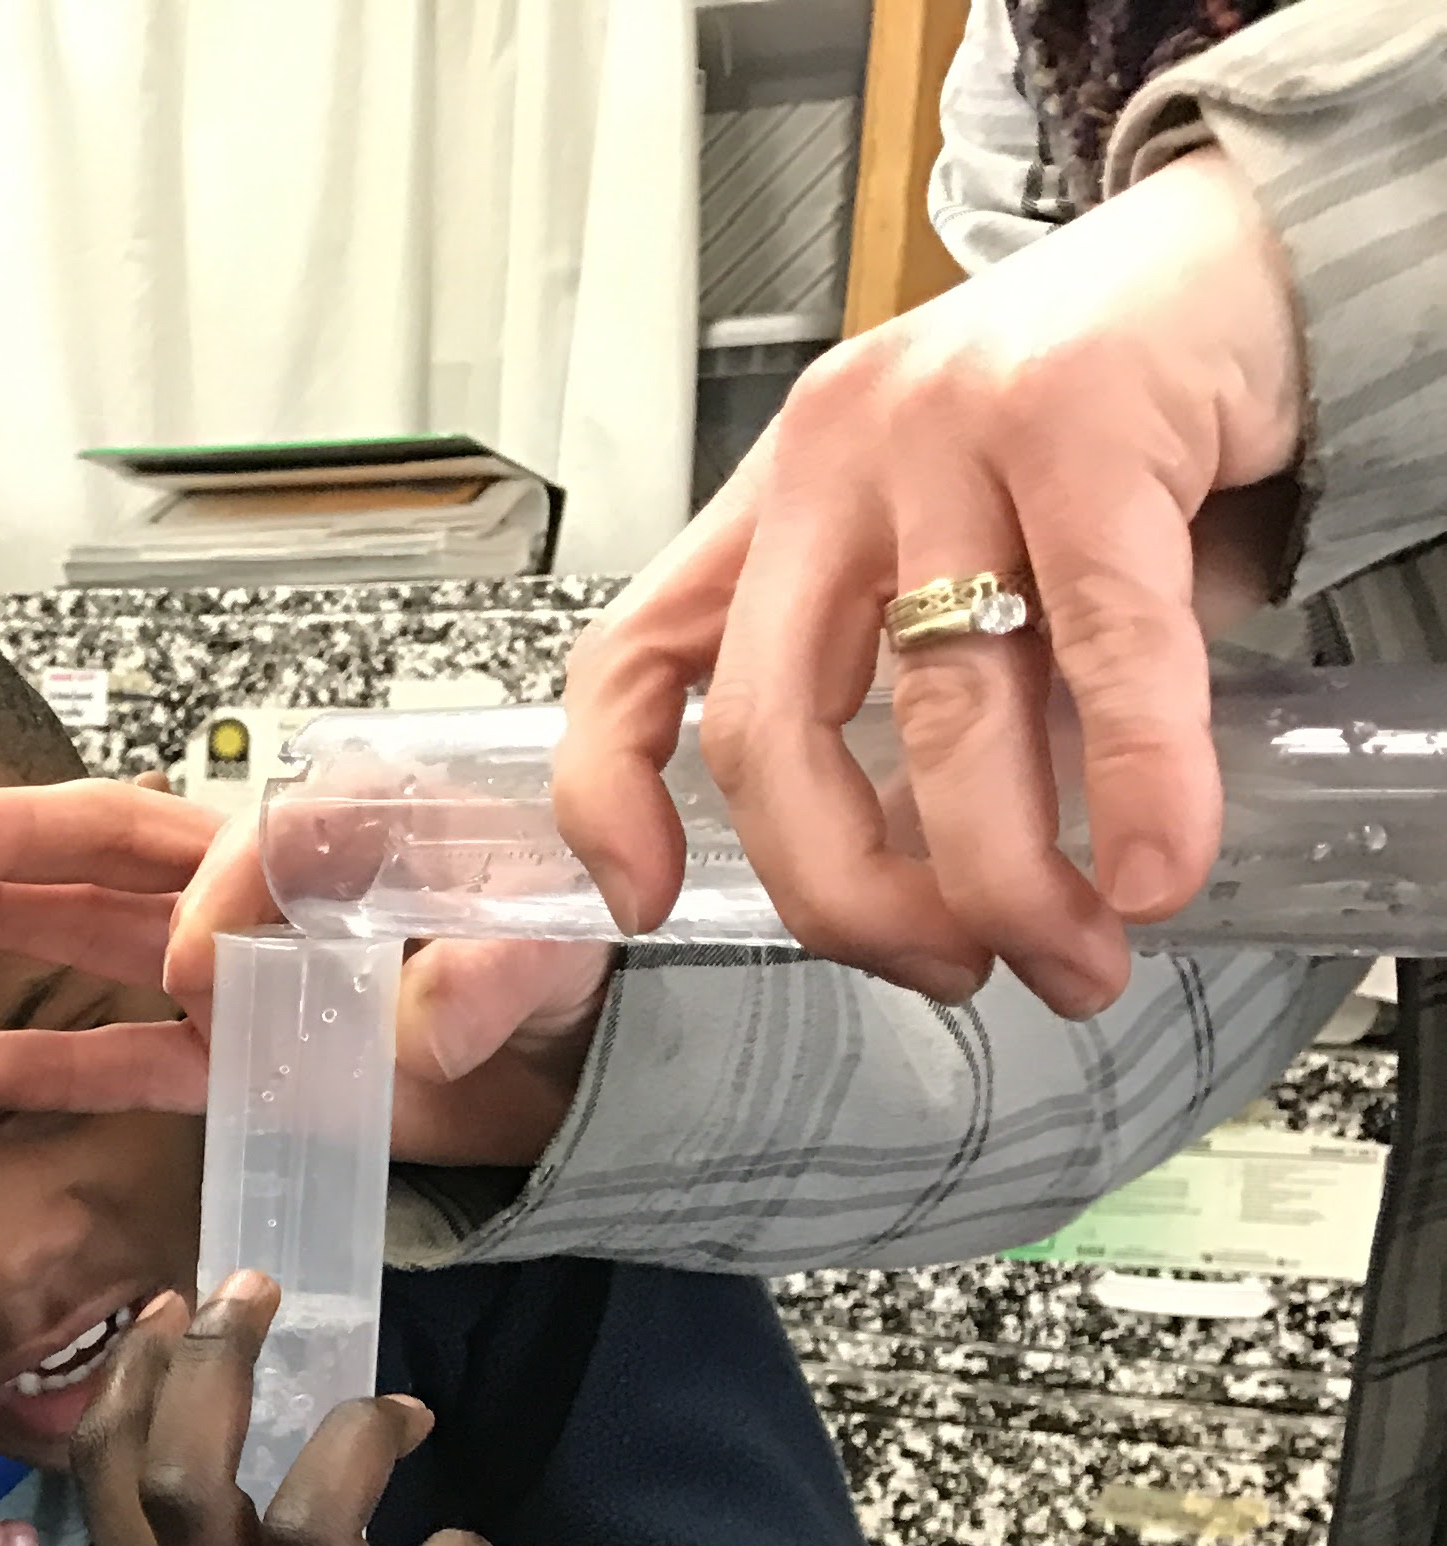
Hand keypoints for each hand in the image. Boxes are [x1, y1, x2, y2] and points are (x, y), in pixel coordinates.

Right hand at [0, 786, 607, 1166]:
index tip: (198, 968)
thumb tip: (432, 1006)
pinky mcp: (236, 1056)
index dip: (212, 898)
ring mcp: (243, 972)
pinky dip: (54, 1060)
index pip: (253, 843)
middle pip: (124, 843)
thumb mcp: (558, 955)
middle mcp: (275, 890)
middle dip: (13, 841)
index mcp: (350, 837)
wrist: (580, 1065)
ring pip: (100, 931)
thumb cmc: (566, 976)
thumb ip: (500, 972)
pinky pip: (130, 1056)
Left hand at [553, 147, 1303, 1017]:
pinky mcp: (1084, 414)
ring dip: (1009, 877)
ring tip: (1074, 959)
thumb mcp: (970, 546)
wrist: (1266, 242)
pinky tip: (1155, 869)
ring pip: (941, 714)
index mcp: (782, 496)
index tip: (646, 903)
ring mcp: (947, 428)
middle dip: (851, 896)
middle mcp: (836, 457)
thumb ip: (927, 692)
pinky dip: (1136, 781)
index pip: (629, 656)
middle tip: (944, 973)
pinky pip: (1101, 645)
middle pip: (774, 730)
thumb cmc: (1112, 414)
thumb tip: (931, 877)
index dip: (610, 795)